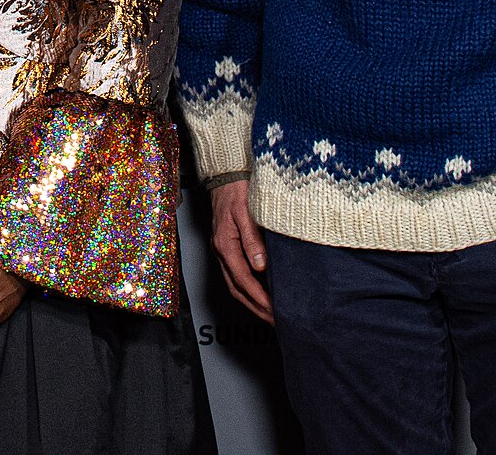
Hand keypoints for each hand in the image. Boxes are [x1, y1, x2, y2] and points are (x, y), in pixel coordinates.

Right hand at [211, 179, 271, 322]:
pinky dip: (248, 290)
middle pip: (237, 289)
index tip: (274, 311)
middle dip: (255, 308)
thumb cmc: (236, 189)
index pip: (243, 280)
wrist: (226, 174)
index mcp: (224, 244)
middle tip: (275, 321)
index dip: (259, 298)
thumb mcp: (246, 212)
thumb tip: (260, 266)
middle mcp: (220, 251)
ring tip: (269, 314)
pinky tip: (260, 293)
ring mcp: (222, 250)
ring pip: (235, 285)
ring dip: (251, 302)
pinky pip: (235, 275)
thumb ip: (253, 239)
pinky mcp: (227, 247)